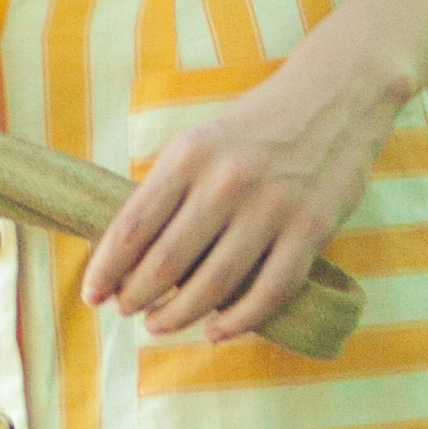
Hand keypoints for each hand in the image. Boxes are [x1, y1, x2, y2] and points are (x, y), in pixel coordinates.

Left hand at [79, 45, 401, 345]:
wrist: (335, 97)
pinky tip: (216, 331)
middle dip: (137, 295)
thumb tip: (133, 250)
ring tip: (159, 325)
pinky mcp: (310, 230)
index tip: (92, 293)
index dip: (107, 266)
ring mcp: (271, 208)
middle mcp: (226, 181)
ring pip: (214, 283)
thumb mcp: (203, 139)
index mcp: (190, 154)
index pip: (135, 224)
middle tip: (125, 311)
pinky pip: (268, 291)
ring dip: (179, 314)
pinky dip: (238, 321)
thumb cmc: (258, 125)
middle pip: (168, 261)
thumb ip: (173, 187)